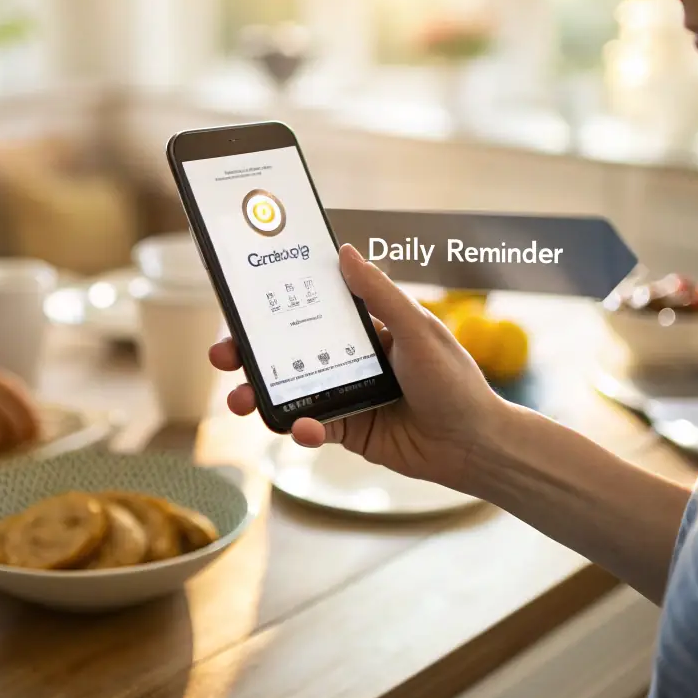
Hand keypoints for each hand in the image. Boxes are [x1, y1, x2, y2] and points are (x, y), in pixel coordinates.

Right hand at [208, 244, 504, 490]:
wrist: (476, 445)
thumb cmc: (455, 381)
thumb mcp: (418, 330)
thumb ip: (380, 295)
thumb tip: (345, 252)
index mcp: (365, 327)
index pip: (310, 309)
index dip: (274, 305)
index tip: (240, 300)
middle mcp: (349, 358)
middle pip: (286, 351)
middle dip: (247, 352)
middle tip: (222, 354)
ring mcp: (345, 395)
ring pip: (289, 390)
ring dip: (258, 393)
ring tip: (238, 399)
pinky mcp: (347, 431)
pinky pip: (312, 426)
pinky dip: (301, 427)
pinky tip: (305, 427)